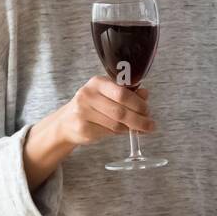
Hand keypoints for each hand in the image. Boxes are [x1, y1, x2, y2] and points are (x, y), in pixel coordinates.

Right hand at [26, 77, 154, 167]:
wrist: (66, 122)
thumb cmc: (92, 106)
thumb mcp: (107, 94)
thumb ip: (127, 93)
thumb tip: (145, 94)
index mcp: (97, 82)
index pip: (122, 93)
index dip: (138, 103)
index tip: (147, 110)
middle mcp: (88, 95)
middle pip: (120, 110)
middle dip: (139, 119)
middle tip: (150, 124)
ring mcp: (83, 113)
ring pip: (116, 123)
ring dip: (132, 128)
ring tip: (142, 129)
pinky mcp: (83, 128)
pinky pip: (108, 132)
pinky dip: (121, 133)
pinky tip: (126, 132)